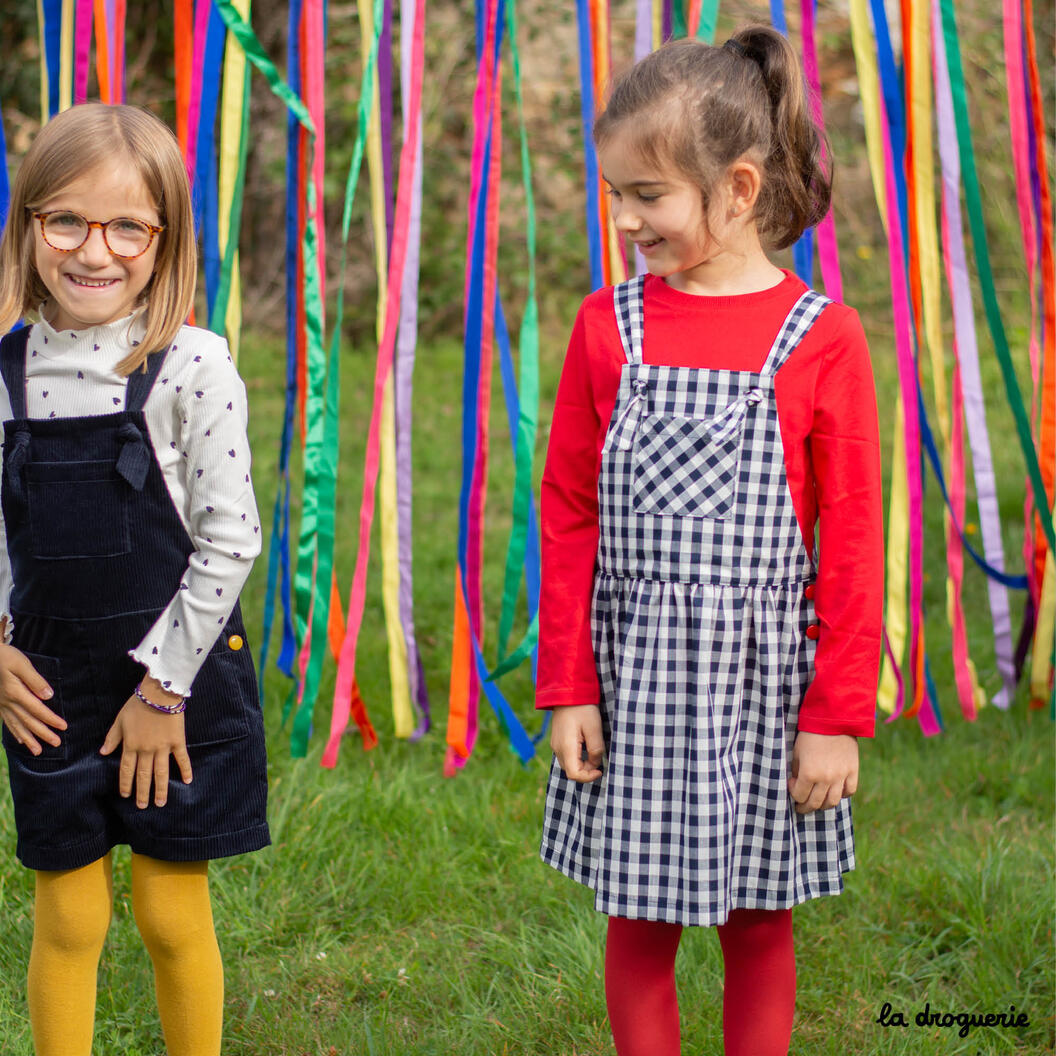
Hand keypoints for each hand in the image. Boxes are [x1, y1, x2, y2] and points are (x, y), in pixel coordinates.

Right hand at [0, 643, 64, 754]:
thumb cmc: (6, 657)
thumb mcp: (22, 664)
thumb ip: (35, 680)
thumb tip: (48, 696)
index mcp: (15, 692)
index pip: (37, 710)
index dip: (50, 719)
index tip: (63, 727)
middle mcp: (8, 702)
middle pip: (28, 721)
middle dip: (43, 733)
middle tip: (56, 743)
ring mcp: (2, 705)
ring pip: (17, 725)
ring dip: (28, 739)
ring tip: (38, 751)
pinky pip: (7, 722)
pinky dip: (15, 732)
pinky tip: (20, 741)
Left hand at [99, 675, 192, 808]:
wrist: (159, 693)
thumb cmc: (138, 704)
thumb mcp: (119, 720)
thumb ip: (112, 738)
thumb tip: (104, 753)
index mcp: (131, 745)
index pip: (127, 770)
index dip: (126, 784)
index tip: (126, 796)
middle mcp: (147, 750)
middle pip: (144, 776)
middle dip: (142, 792)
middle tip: (143, 806)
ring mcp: (163, 747)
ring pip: (161, 773)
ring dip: (161, 789)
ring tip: (161, 803)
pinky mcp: (177, 741)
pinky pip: (182, 758)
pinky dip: (185, 770)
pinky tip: (187, 781)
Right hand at [550, 704, 604, 782]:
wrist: (567, 692)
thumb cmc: (582, 709)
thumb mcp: (594, 728)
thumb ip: (596, 749)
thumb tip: (596, 763)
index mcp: (566, 747)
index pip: (574, 774)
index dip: (588, 777)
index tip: (600, 770)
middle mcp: (557, 748)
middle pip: (571, 771)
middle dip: (586, 771)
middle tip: (599, 759)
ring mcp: (555, 744)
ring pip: (568, 764)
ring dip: (582, 764)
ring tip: (593, 751)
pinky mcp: (557, 739)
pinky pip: (566, 755)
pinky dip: (577, 757)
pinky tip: (586, 746)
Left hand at [788, 732, 857, 813]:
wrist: (833, 719)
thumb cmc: (810, 734)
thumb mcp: (797, 752)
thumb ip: (796, 770)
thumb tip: (796, 783)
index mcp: (809, 773)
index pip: (800, 796)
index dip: (793, 794)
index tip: (792, 785)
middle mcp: (826, 778)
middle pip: (815, 803)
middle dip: (806, 807)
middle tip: (801, 806)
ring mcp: (841, 776)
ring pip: (833, 802)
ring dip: (823, 805)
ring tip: (817, 802)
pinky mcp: (853, 771)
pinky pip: (849, 791)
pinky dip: (842, 795)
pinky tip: (834, 791)